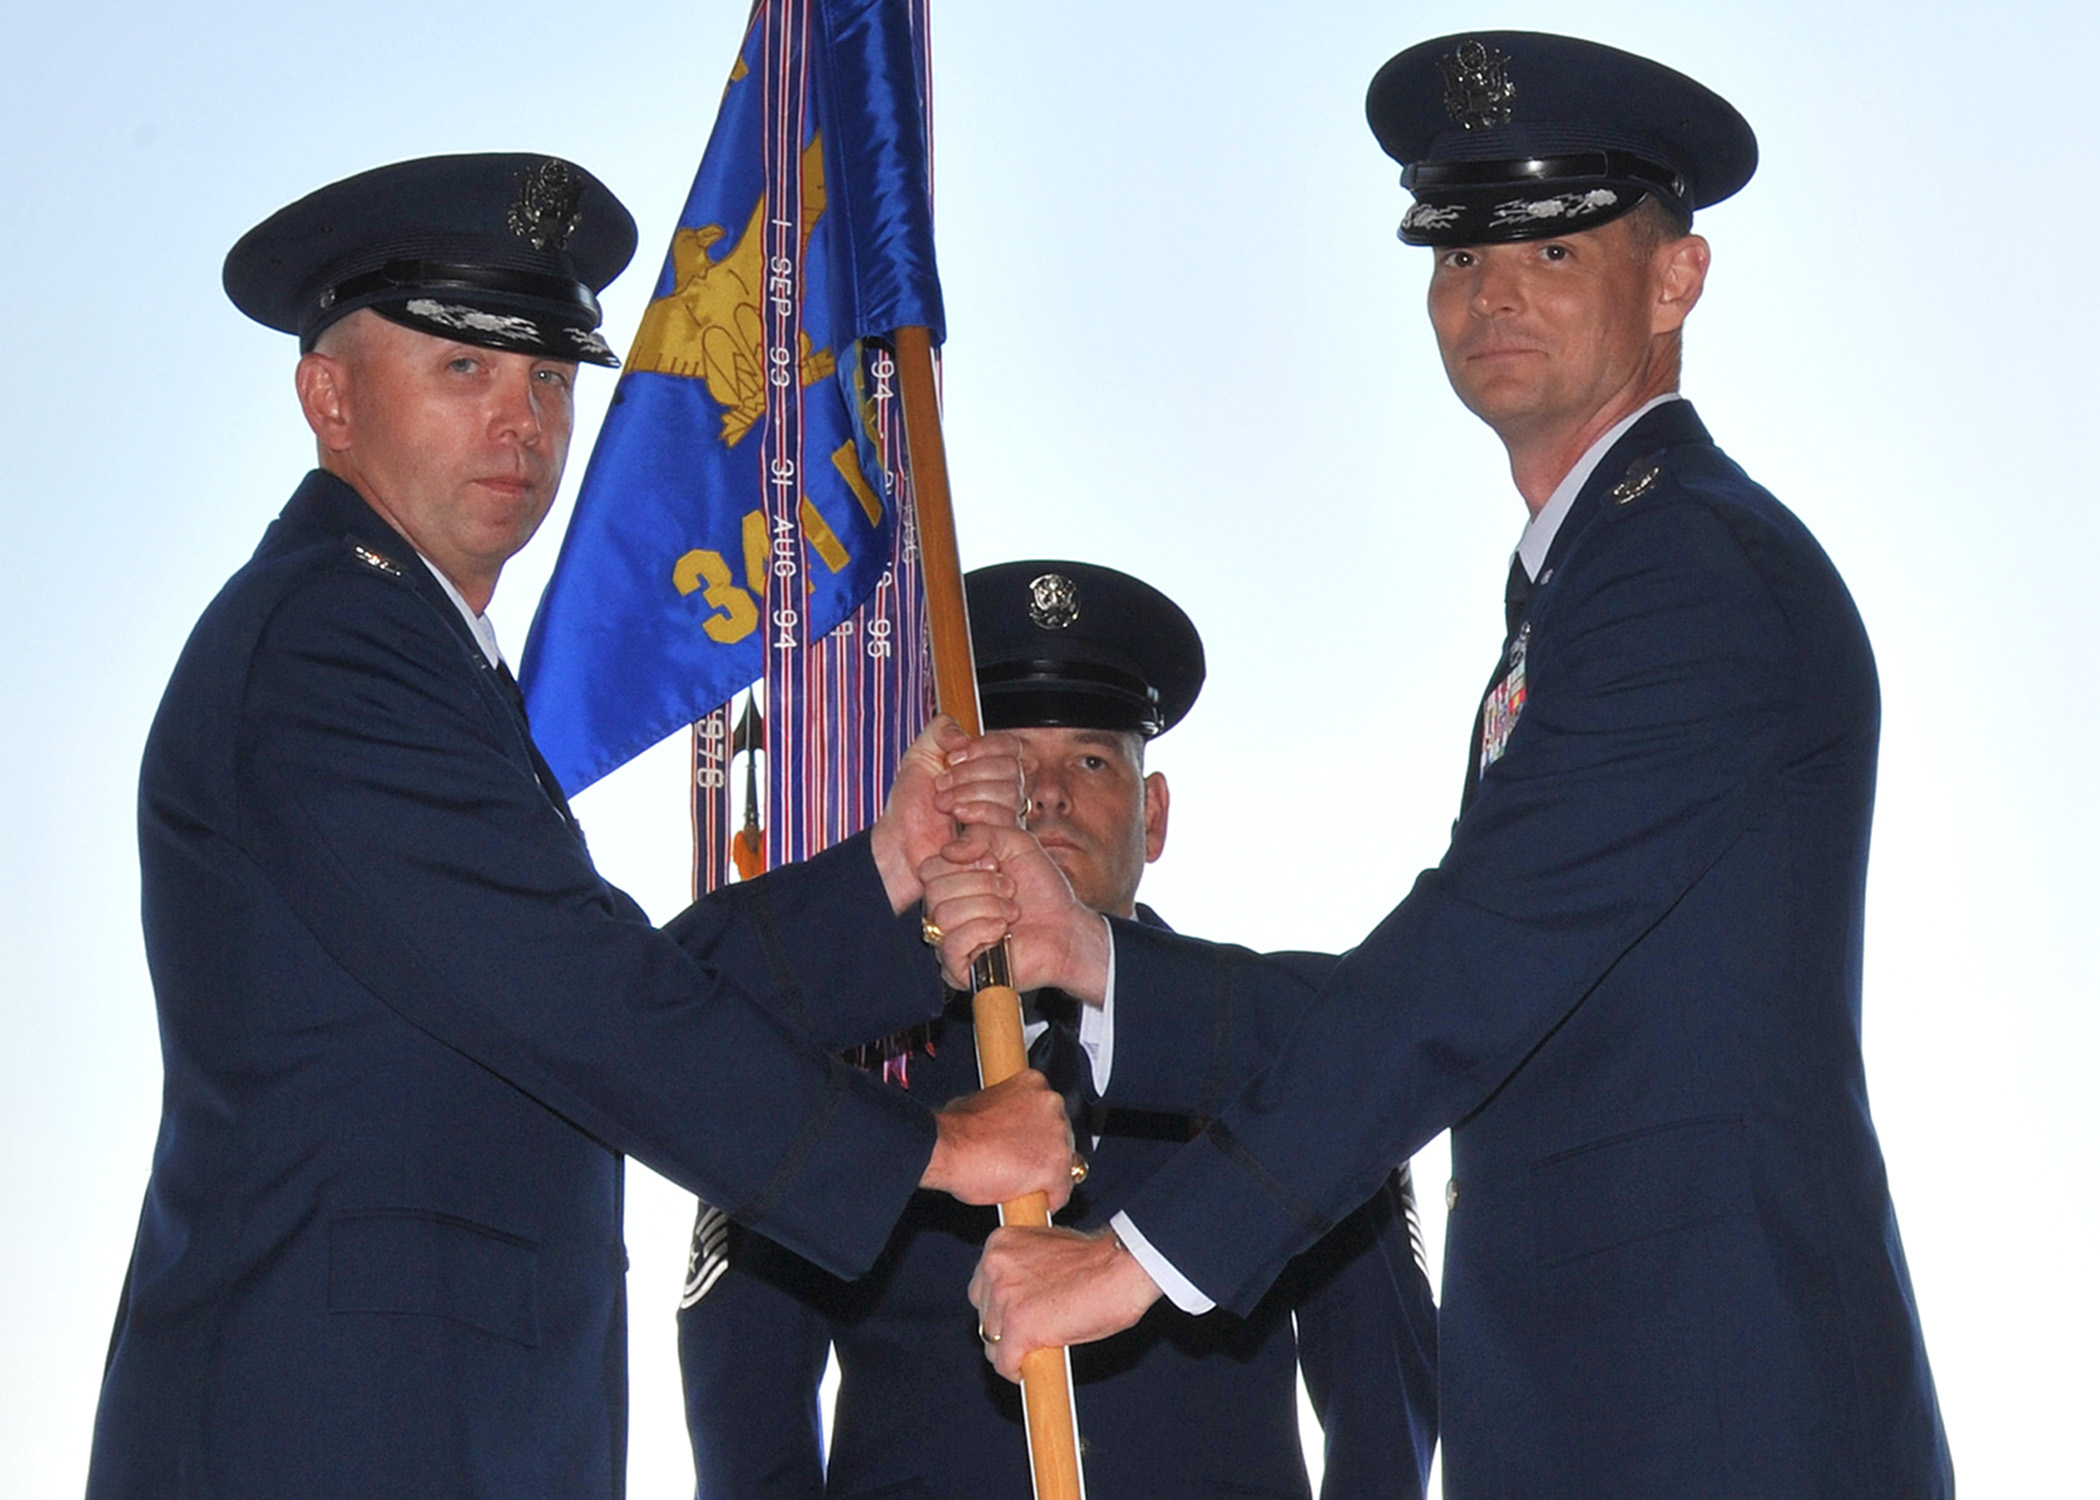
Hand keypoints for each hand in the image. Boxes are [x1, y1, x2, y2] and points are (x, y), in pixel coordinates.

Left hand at [870, 718, 1025, 912]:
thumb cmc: (911, 806)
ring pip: (1010, 791)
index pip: (1009, 745)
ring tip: (944, 804)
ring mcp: (1005, 815)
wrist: (902, 843)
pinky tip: (957, 817)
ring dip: (969, 793)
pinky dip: (976, 812)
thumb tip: (965, 735)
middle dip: (969, 773)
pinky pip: (1005, 816)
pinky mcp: (1002, 840)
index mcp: (987, 766)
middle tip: (941, 785)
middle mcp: (1001, 789)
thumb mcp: (919, 756)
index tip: (952, 757)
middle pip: (1011, 767)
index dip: (983, 747)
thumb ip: (941, 731)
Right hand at [918, 824, 1110, 999]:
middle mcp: (945, 912)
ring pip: (944, 915)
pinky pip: (951, 944)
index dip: (966, 861)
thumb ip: (980, 832)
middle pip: (935, 889)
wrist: (1067, 929)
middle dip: (982, 884)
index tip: (997, 865)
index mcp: (951, 884)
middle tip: (1010, 890)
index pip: (929, 867)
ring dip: (988, 907)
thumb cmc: (1042, 891)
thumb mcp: (1015, 843)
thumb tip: (948, 850)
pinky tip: (1001, 931)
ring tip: (1011, 912)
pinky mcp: (959, 971)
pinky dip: (982, 931)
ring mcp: (949, 943)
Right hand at [919, 1069, 1075, 1211]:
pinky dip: (1049, 1200)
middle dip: (1045, 1153)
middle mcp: (1052, 1104)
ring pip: (1065, 1165)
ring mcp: (1057, 1135)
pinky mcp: (1056, 1167)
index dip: (1039, 1132)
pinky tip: (1033, 1203)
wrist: (947, 1148)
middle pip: (1062, 1136)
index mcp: (1034, 1083)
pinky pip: (1061, 1192)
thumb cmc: (955, 1129)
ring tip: (1023, 1186)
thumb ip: (1005, 1109)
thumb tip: (1005, 1123)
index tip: (1030, 1143)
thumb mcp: (981, 1102)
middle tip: (1023, 1166)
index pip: (1050, 1112)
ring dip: (1048, 1177)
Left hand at [968, 1225, 1161, 1380]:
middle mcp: (995, 1266)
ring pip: (991, 1342)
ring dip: (1011, 1351)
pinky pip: (1005, 1362)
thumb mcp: (1049, 1250)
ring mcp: (1004, 1297)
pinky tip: (1031, 1370)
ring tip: (1037, 1352)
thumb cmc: (1098, 1260)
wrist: (1122, 1266)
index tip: (1016, 1317)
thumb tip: (1021, 1298)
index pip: (982, 1286)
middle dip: (1004, 1329)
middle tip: (1030, 1337)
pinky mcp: (1018, 1325)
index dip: (1000, 1307)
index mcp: (1001, 1242)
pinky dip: (1017, 1371)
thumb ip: (1026, 1269)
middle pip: (984, 1315)